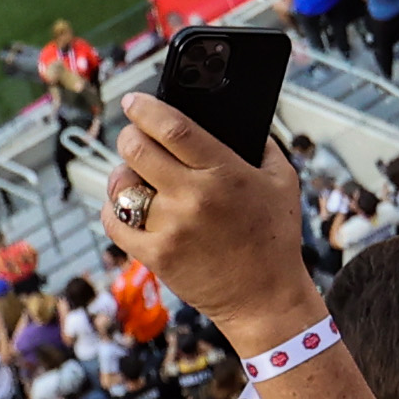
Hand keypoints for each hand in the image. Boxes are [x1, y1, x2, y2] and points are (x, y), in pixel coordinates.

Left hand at [108, 95, 316, 343]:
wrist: (265, 298)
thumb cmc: (275, 238)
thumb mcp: (284, 183)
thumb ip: (263, 147)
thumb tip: (239, 122)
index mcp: (225, 173)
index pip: (173, 127)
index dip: (146, 108)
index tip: (134, 101)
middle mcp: (194, 197)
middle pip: (137, 149)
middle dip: (128, 135)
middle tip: (132, 135)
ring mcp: (170, 228)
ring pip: (121, 185)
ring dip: (122, 173)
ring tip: (134, 176)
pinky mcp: (155, 255)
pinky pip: (114, 221)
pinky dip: (114, 208)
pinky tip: (126, 205)